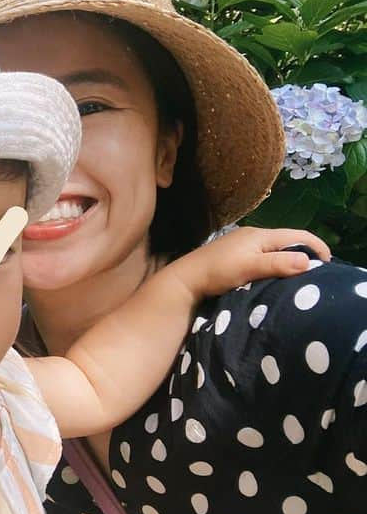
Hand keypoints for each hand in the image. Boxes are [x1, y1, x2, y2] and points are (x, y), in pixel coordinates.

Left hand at [169, 227, 330, 298]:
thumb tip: (309, 261)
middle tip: (318, 274)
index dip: (316, 246)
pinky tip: (278, 277)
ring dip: (290, 260)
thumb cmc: (216, 271)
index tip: (328, 264)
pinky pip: (265, 256)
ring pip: (276, 250)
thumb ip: (277, 264)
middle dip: (305, 254)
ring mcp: (244, 245)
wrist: (185, 279)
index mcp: (260, 235)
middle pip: (288, 241)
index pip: (297, 235)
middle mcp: (254, 236)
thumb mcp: (249, 268)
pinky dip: (276, 264)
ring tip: (301, 277)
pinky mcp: (237, 256)